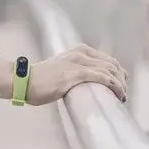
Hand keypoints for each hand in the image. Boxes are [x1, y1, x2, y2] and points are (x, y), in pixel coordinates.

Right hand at [0, 44, 127, 104]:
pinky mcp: (75, 74)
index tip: (121, 87)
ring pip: (110, 71)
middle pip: (112, 65)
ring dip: (120, 85)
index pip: (108, 60)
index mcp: (79, 51)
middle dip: (122, 80)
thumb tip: (87, 86)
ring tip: (122, 97)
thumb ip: (76, 72)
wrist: (24, 81)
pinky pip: (102, 77)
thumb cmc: (41, 81)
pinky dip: (114, 86)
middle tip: (123, 95)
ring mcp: (78, 62)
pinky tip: (118, 94)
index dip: (119, 74)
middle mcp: (81, 53)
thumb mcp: (62, 70)